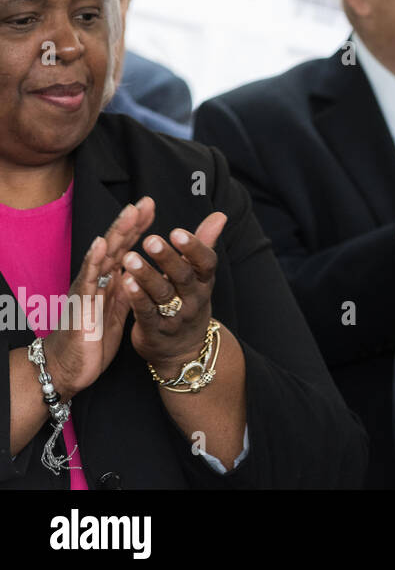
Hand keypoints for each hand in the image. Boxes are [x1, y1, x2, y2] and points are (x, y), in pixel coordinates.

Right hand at [42, 198, 149, 397]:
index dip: (137, 227)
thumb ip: (130, 288)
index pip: (125, 248)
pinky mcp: (81, 305)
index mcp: (110, 280)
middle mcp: (98, 280)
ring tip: (130, 213)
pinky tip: (101, 245)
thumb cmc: (93, 338)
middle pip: (115, 245)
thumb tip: (147, 270)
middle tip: (145, 202)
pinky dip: (95, 261)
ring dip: (117, 233)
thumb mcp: (119, 309)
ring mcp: (88, 290)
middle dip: (130, 223)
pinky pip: (88, 280)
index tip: (151, 206)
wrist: (68, 367)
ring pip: (103, 256)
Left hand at [116, 210, 226, 378]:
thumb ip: (204, 244)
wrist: (185, 350)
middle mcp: (195, 299)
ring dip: (146, 275)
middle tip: (150, 239)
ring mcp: (177, 317)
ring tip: (129, 258)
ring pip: (163, 294)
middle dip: (167, 258)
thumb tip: (220, 215)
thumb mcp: (200, 275)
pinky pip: (147, 314)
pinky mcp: (156, 331)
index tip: (177, 231)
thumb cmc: (188, 301)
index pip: (206, 263)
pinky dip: (137, 298)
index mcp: (205, 282)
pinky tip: (125, 282)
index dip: (194, 248)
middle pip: (183, 276)